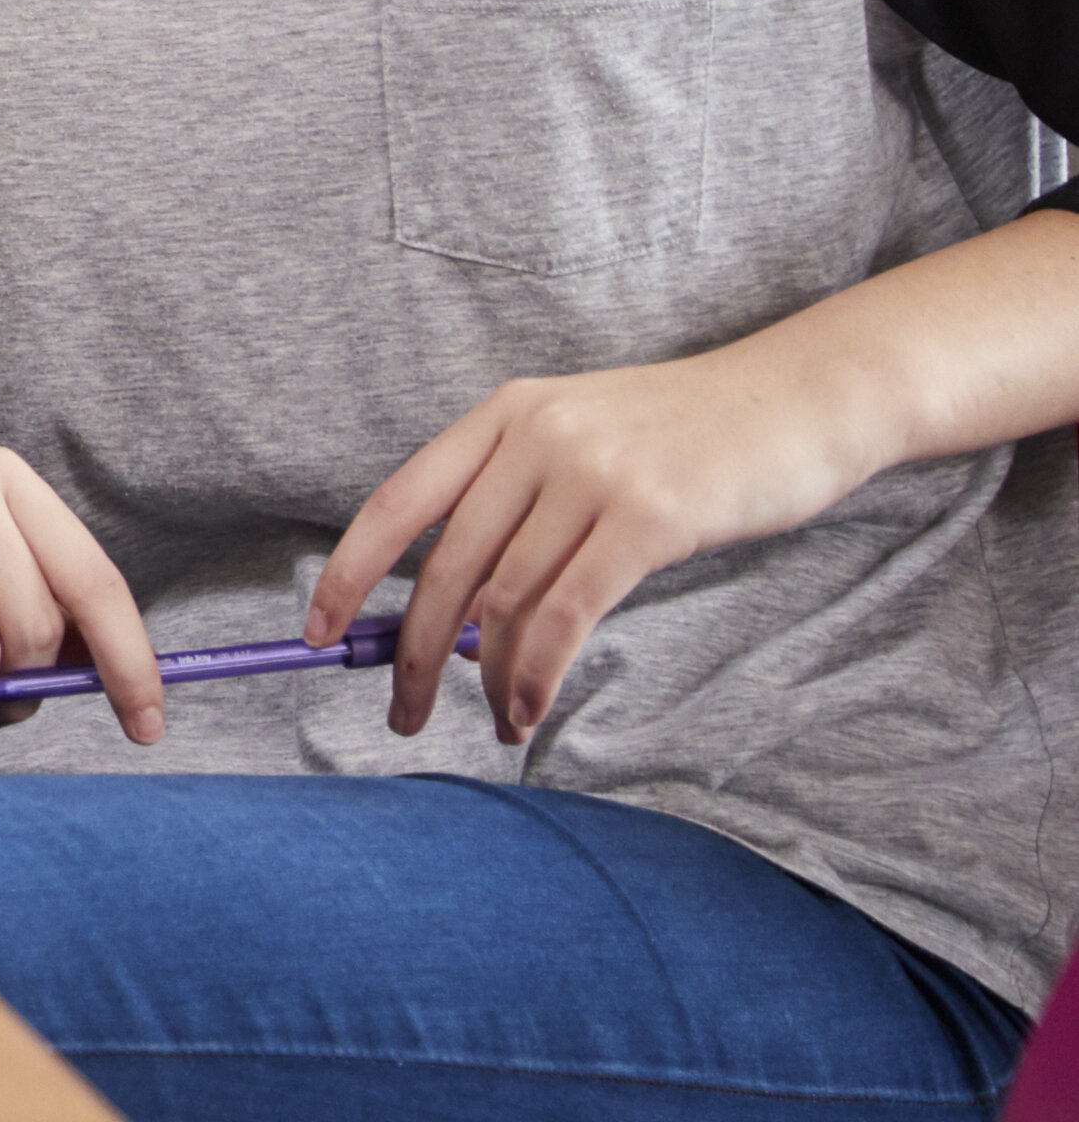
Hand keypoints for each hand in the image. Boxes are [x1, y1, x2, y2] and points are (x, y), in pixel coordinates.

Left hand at [311, 344, 874, 746]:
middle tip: (402, 712)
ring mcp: (589, 473)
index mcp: (503, 415)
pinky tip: (528, 710)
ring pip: (506, 599)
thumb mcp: (584, 440)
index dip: (349, 571)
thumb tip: (460, 609)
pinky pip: (566, 612)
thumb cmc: (691, 437)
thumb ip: (520, 504)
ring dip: (489, 678)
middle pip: (446, 566)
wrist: (802, 398)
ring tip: (494, 723)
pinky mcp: (648, 517)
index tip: (319, 631)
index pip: (398, 502)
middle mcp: (533, 437)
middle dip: (413, 650)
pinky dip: (537, 672)